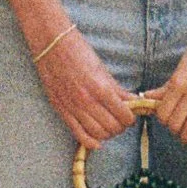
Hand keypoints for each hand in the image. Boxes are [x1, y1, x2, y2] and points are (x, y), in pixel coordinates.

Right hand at [32, 25, 135, 151]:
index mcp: (101, 89)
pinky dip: (91, 142)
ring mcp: (73, 108)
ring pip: (98, 134)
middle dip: (121, 126)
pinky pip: (79, 134)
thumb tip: (134, 101)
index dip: (131, 117)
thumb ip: (118, 90)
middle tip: (121, 119)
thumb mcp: (102, 70)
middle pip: (113, 127)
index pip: (124, 116)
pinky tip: (98, 140)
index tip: (131, 114)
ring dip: (108, 133)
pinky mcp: (61, 110)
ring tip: (110, 125)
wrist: (51, 45)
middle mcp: (87, 102)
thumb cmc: (78, 52)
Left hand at [149, 19, 186, 152]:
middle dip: (172, 129)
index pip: (163, 112)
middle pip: (175, 123)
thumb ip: (165, 86)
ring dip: (184, 136)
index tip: (164, 119)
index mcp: (179, 81)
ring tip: (184, 136)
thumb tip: (147, 97)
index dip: (161, 119)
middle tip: (175, 127)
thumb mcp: (181, 66)